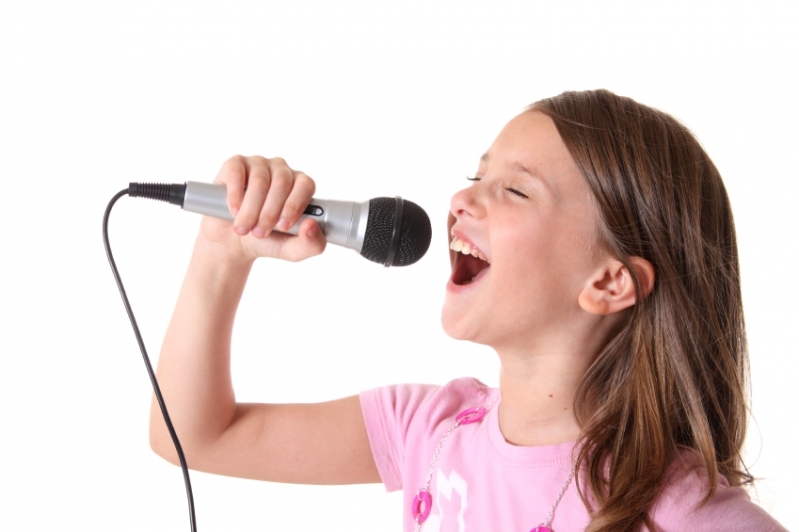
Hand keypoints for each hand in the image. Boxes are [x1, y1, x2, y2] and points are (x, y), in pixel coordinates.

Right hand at [199, 155, 326, 261]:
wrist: (233, 241)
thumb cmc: (267, 241)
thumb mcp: (292, 251)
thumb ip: (311, 244)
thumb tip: (311, 225)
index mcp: (301, 186)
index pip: (305, 185)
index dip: (295, 205)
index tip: (283, 226)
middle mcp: (282, 171)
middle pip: (282, 183)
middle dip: (270, 213)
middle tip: (260, 233)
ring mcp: (259, 165)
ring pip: (259, 181)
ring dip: (251, 210)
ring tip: (244, 228)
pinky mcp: (236, 164)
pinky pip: (237, 173)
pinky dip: (235, 196)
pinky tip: (234, 211)